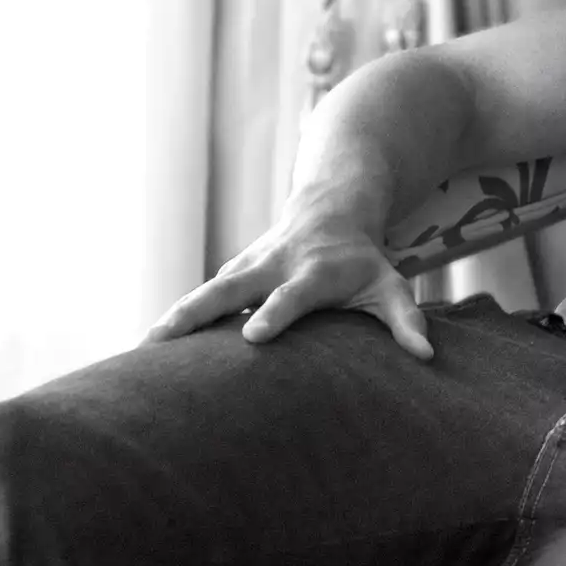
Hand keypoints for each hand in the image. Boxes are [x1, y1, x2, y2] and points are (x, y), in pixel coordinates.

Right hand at [145, 197, 431, 359]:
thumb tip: (426, 356)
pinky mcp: (232, 273)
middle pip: (229, 288)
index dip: (274, 314)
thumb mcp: (390, 284)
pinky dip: (174, 320)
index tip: (252, 337)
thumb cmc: (364, 261)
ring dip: (174, 317)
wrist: (333, 209)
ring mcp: (248, 267)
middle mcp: (274, 266)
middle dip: (198, 313)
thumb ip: (406, 319)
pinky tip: (144, 353)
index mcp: (315, 272)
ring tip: (139, 350)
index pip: (292, 296)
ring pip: (205, 291)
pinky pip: (200, 298)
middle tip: (162, 340)